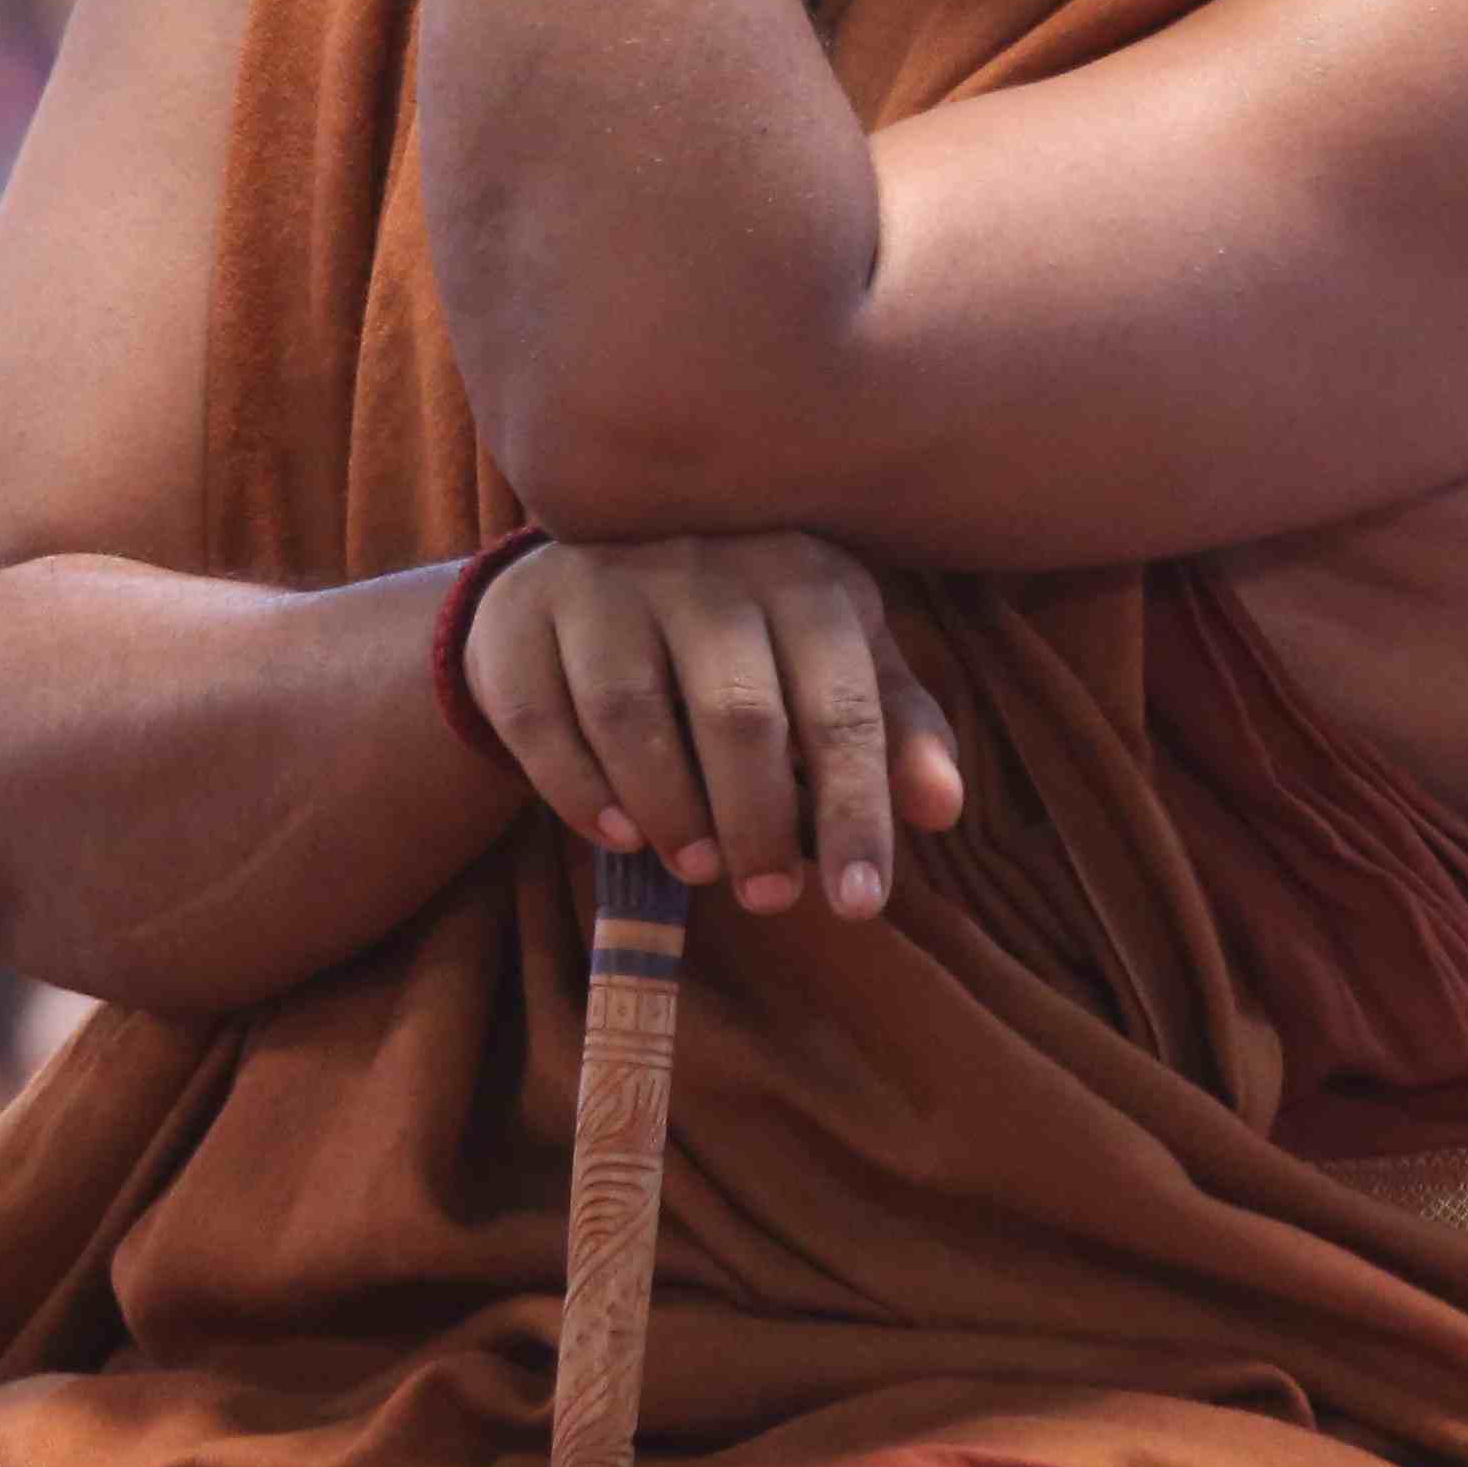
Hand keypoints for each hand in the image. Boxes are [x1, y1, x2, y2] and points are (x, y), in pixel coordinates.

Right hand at [455, 530, 965, 918]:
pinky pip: (542, 718)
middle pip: (736, 714)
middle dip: (758, 824)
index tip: (859, 905)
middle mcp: (703, 562)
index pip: (841, 702)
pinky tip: (615, 835)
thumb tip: (945, 810)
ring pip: (631, 716)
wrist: (591, 573)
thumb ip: (894, 728)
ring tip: (697, 868)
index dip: (855, 809)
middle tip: (768, 895)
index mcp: (802, 574)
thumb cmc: (745, 636)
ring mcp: (603, 582)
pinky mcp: (522, 615)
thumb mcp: (833, 661)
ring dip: (670, 812)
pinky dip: (578, 789)